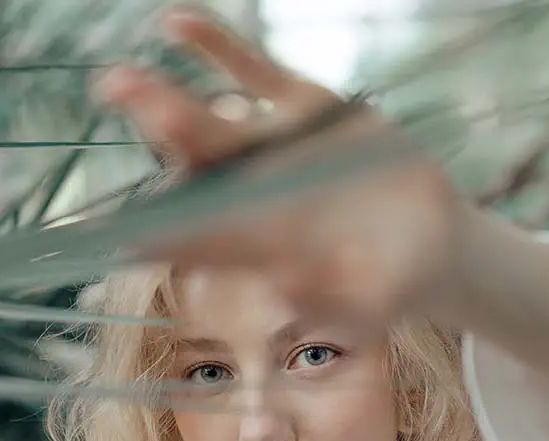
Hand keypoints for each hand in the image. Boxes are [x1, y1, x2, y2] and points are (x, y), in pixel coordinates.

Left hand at [94, 5, 467, 323]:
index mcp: (255, 246)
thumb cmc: (392, 286)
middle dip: (157, 135)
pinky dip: (219, 47)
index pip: (196, 237)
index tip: (124, 219)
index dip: (160, 227)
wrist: (429, 242)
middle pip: (190, 168)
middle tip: (120, 98)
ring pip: (209, 121)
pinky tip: (176, 24)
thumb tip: (284, 287)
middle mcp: (250, 195)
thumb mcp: (368, 304)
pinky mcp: (303, 107)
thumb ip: (330, 299)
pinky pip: (255, 72)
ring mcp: (271, 148)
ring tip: (123, 80)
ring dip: (165, 98)